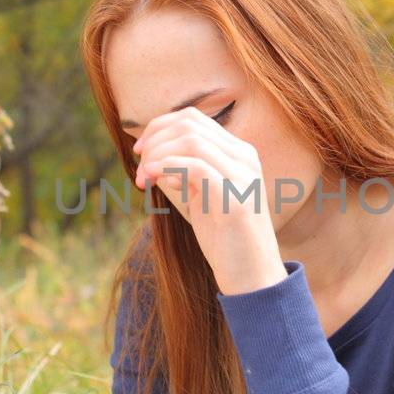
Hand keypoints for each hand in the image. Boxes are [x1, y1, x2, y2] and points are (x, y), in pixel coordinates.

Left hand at [131, 105, 286, 294]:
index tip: (140, 151)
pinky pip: (196, 167)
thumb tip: (150, 155)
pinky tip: (154, 180)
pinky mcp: (235, 198)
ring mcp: (242, 176)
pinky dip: (167, 168)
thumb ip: (183, 173)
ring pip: (190, 141)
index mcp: (238, 152)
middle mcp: (244, 157)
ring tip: (144, 179)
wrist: (252, 275)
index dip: (159, 127)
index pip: (193, 118)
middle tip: (140, 169)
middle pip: (189, 124)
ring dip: (157, 156)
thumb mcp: (201, 196)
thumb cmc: (225, 238)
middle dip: (154, 140)